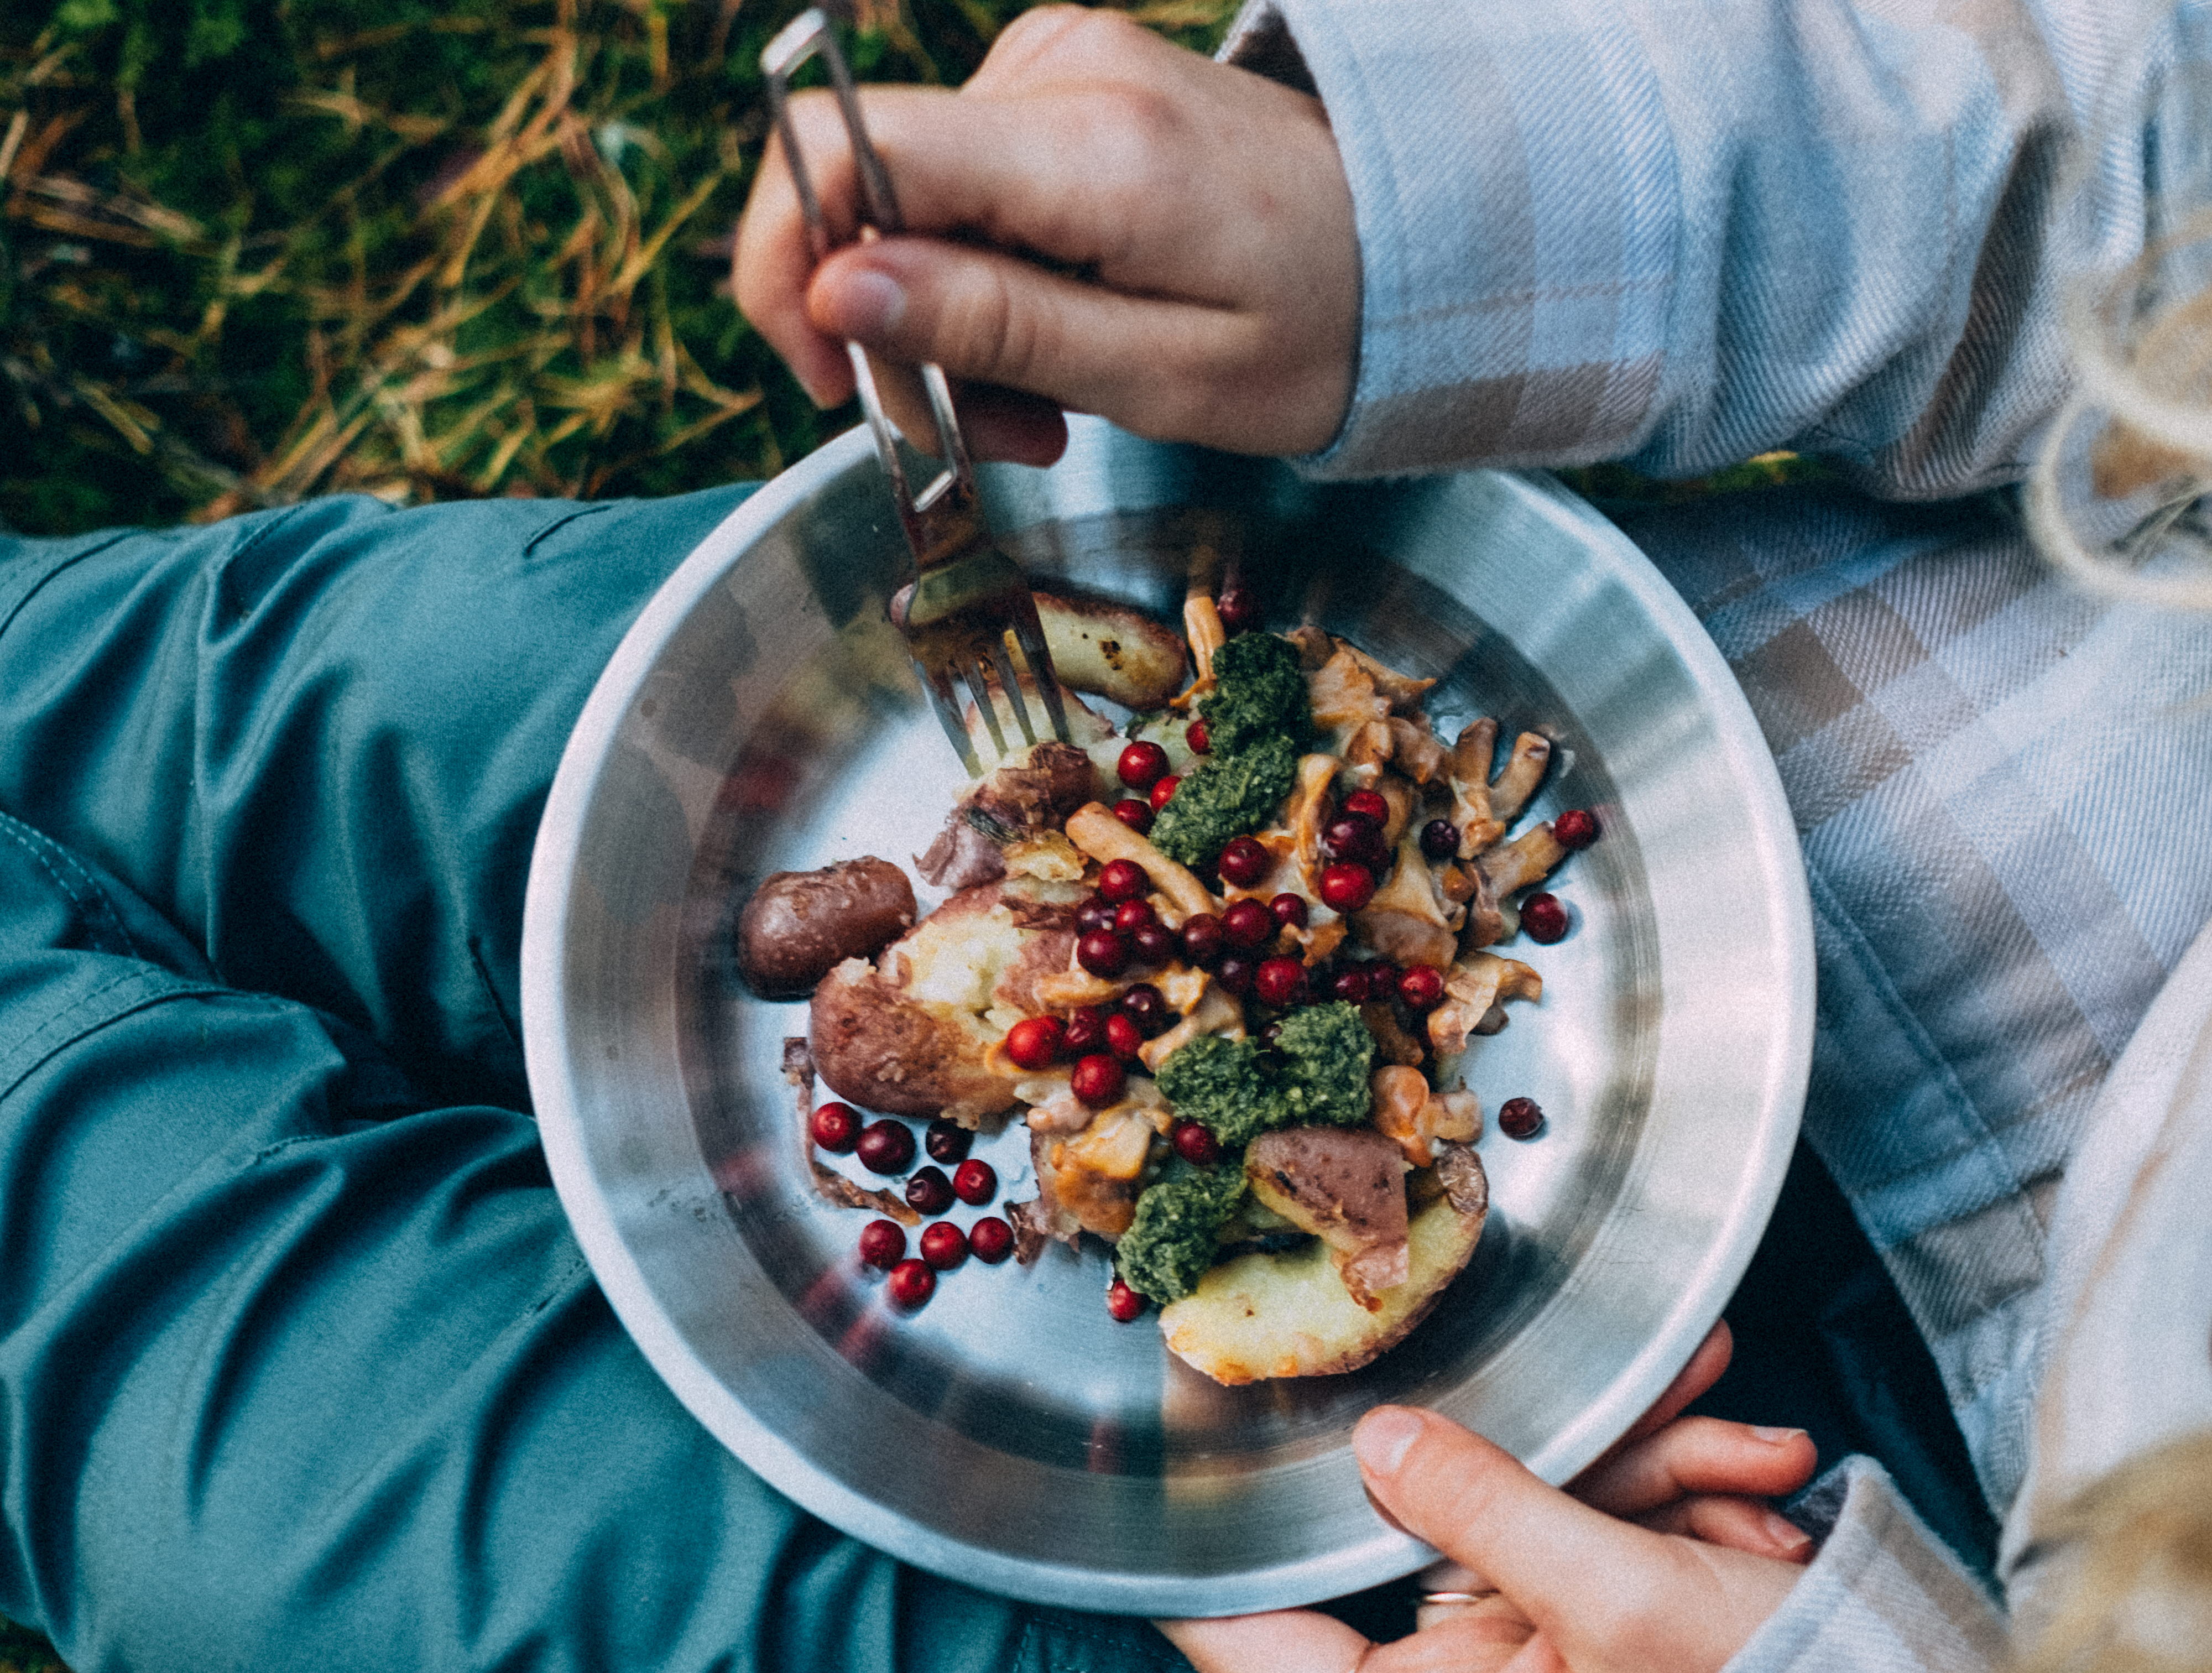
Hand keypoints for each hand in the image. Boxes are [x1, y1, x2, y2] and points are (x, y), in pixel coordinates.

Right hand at [733, 6, 1358, 464]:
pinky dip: (988, 281)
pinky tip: (1060, 338)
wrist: (1421, 249)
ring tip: (1047, 405)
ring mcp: (1061, 65)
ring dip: (951, 325)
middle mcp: (1062, 72)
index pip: (844, 148)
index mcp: (1090, 145)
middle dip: (896, 333)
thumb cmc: (1320, 329)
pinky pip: (964, 187)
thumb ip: (996, 326)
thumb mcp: (1162, 376)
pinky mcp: (1066, 84)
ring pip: (910, 202)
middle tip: (990, 434)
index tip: (830, 377)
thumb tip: (837, 287)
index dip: (791, 266)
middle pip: (866, 191)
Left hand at [1160, 1323, 1819, 1672]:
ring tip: (1743, 1448)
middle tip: (1612, 1385)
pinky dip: (1678, 1488)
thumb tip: (1381, 1442)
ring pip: (1531, 1507)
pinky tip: (1755, 1472)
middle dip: (1542, 1450)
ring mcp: (1530, 1649)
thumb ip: (1488, 1509)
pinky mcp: (1595, 1618)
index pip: (1245, 1631)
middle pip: (1421, 1528)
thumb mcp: (1625, 1604)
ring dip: (1643, 1461)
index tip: (1181, 1416)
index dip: (1200, 1543)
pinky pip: (1599, 1527)